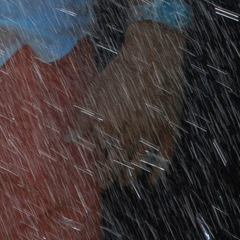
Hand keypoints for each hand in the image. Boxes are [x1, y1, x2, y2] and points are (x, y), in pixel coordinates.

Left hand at [79, 23, 184, 183]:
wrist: (152, 56)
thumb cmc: (120, 72)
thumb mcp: (95, 93)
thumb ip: (84, 120)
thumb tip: (70, 141)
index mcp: (109, 124)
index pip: (101, 155)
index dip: (97, 166)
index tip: (94, 173)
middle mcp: (130, 132)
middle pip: (119, 162)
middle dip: (110, 175)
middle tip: (105, 183)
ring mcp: (151, 131)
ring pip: (140, 161)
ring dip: (131, 173)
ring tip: (124, 181)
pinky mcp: (169, 127)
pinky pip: (164, 155)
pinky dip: (158, 169)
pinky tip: (152, 179)